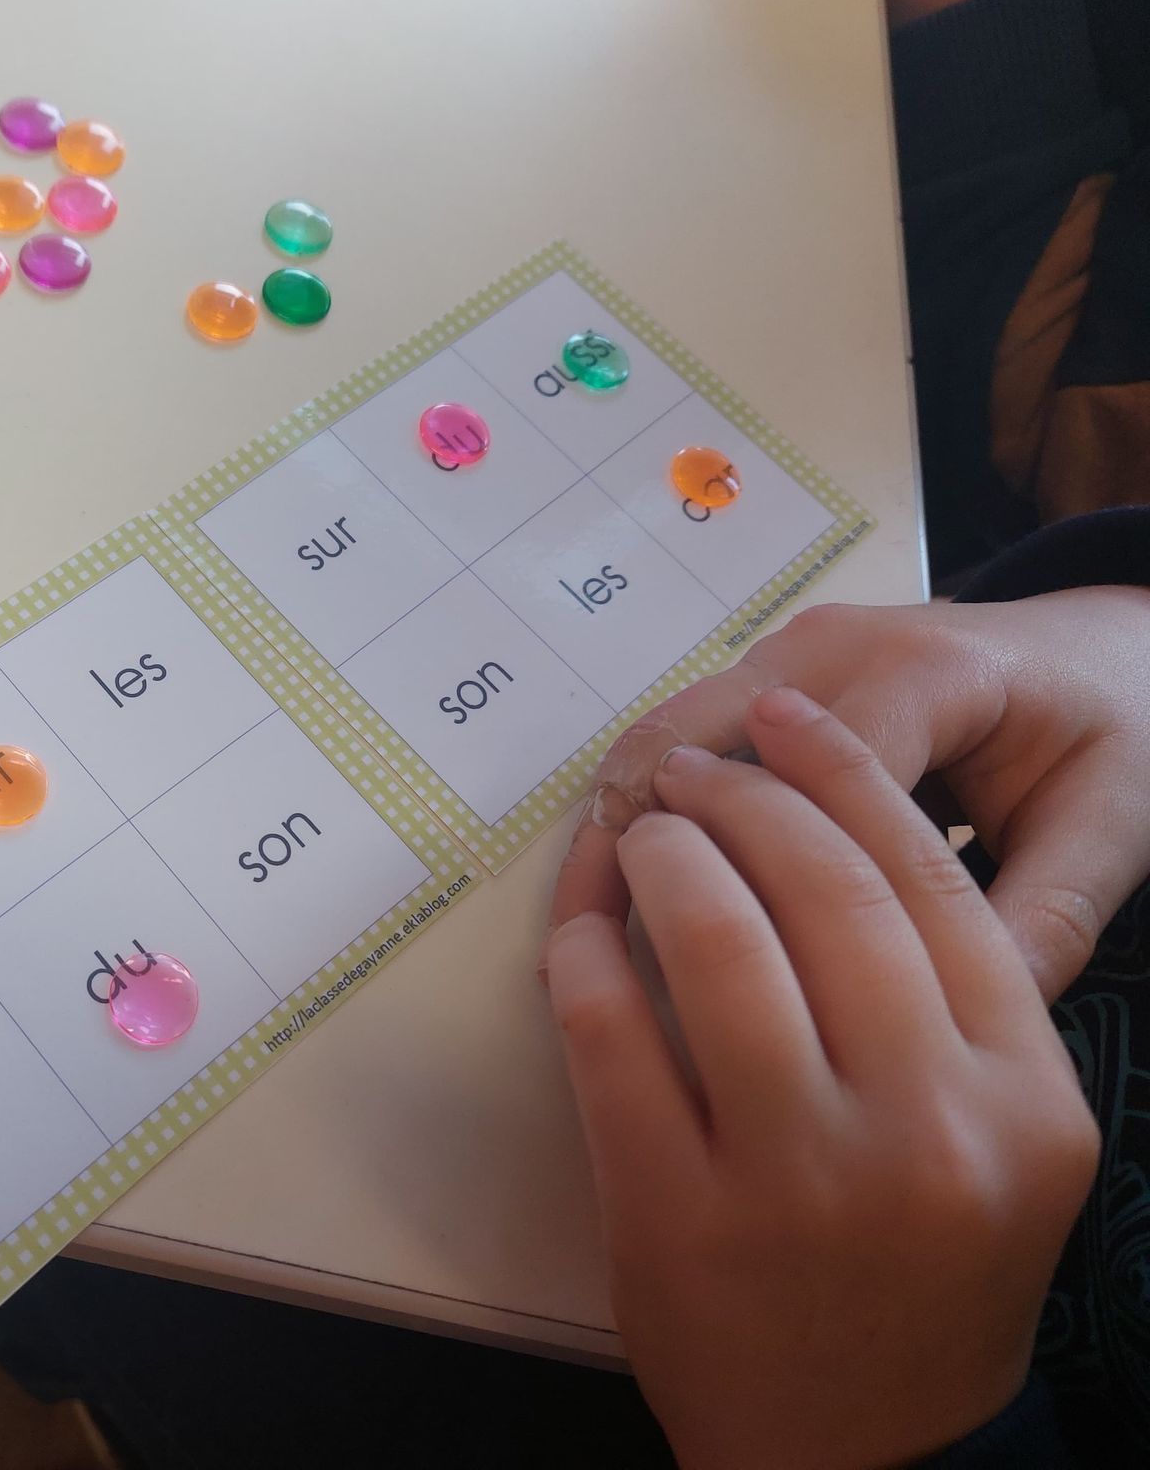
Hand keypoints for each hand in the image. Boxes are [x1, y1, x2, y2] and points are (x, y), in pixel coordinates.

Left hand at [545, 690, 1096, 1468]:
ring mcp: (797, 1179)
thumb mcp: (999, 1141)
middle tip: (694, 772)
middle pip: (822, 892)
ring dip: (664, 862)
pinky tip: (581, 930)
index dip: (845, 776)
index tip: (785, 720)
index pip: (929, 881)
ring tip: (642, 835)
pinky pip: (611, 1043)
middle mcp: (922, 1128)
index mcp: (1017, 1093)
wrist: (869, 1454)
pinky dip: (584, 960)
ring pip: (716, 948)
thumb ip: (949, 1003)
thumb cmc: (925, 1273)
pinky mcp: (678, 1221)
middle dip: (743, 801)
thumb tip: (826, 829)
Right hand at [552, 589, 1149, 1000]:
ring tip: (583, 942)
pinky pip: (682, 748)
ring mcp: (784, 659)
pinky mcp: (763, 683)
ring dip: (617, 833)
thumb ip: (1042, 921)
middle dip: (631, 846)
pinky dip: (643, 820)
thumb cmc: (1122, 735)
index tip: (707, 984)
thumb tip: (947, 1028)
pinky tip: (624, 905)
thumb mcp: (1114, 829)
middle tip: (587, 959)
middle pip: (689, 737)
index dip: (744, 876)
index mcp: (926, 672)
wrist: (1112, 653)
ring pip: (660, 738)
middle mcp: (830, 650)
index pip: (803, 780)